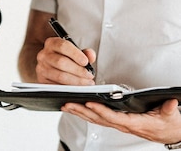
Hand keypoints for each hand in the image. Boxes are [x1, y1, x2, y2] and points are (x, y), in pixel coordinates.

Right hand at [36, 36, 95, 84]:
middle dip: (78, 70)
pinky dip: (69, 88)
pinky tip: (77, 87)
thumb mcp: (75, 53)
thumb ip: (85, 53)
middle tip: (89, 75)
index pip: (63, 46)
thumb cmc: (65, 58)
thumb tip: (90, 55)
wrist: (52, 66)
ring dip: (76, 81)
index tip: (85, 62)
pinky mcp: (42, 80)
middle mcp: (44, 54)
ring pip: (59, 75)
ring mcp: (41, 67)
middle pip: (61, 62)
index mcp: (52, 43)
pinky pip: (56, 86)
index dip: (75, 54)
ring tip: (86, 82)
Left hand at [62, 99, 180, 143]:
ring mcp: (118, 124)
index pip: (113, 117)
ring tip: (65, 105)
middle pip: (99, 118)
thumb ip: (168, 109)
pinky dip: (85, 113)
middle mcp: (123, 125)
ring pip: (95, 119)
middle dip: (82, 111)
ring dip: (79, 112)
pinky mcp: (116, 122)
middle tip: (67, 103)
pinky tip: (75, 108)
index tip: (89, 102)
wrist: (169, 133)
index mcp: (134, 123)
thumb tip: (170, 102)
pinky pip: (98, 119)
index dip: (100, 110)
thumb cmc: (167, 123)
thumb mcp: (170, 115)